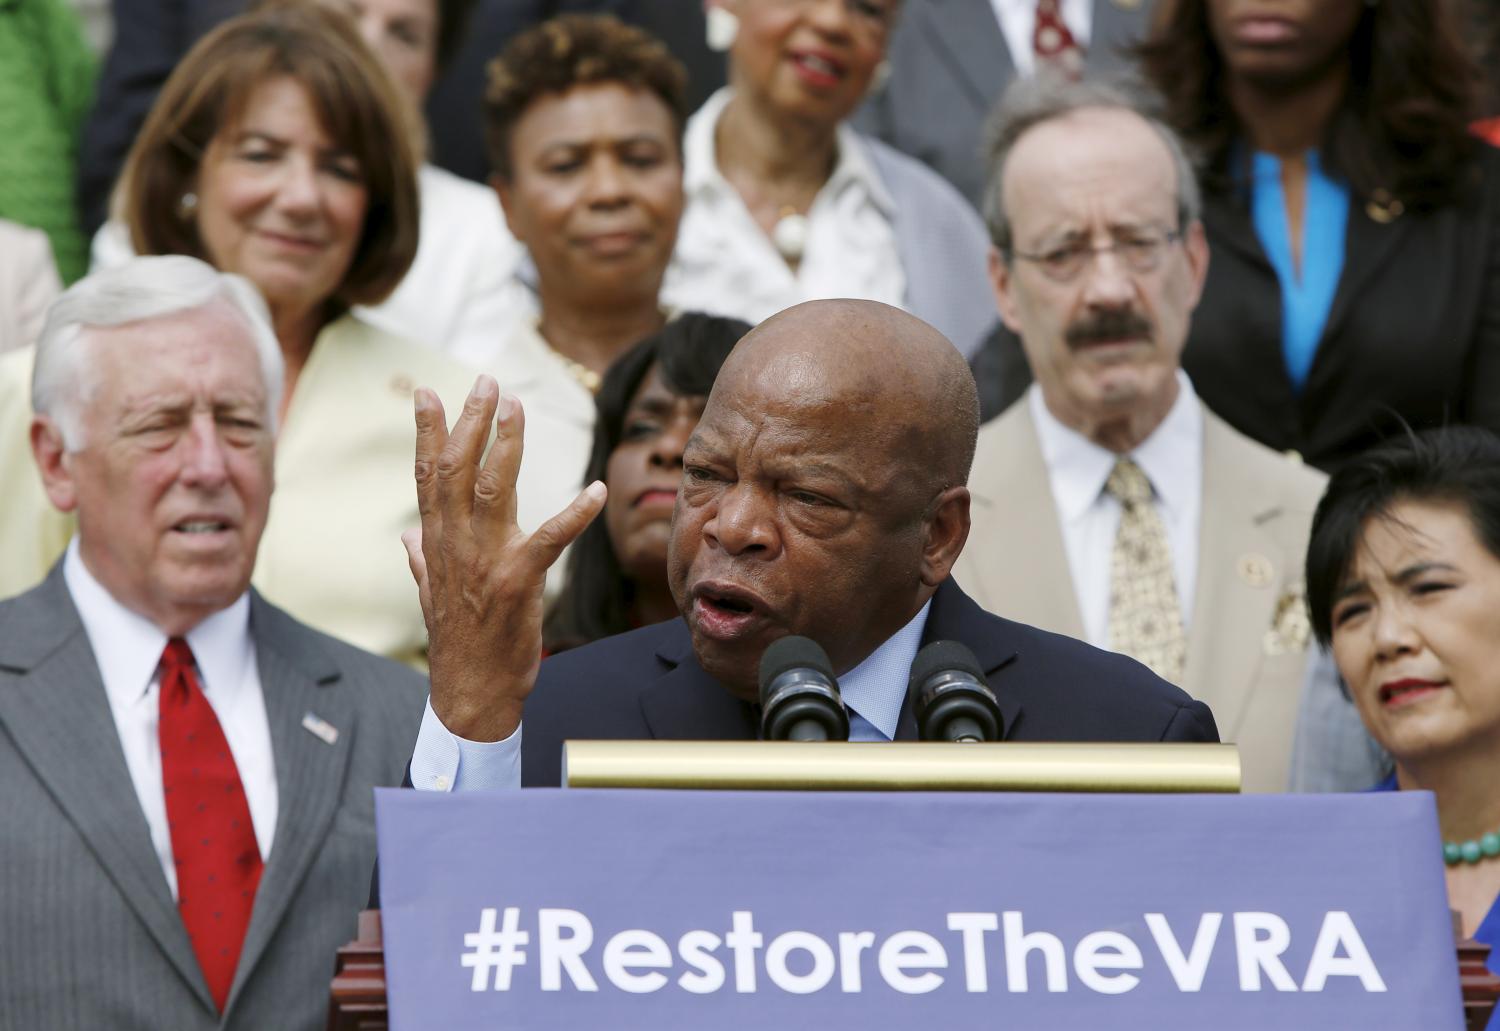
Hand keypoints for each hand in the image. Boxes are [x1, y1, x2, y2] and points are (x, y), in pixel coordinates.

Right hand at [407, 376, 605, 740]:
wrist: (470, 693)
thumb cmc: (460, 644)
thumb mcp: (433, 595)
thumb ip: (422, 559)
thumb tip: (407, 535)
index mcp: (437, 543)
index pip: (427, 475)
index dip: (426, 431)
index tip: (427, 391)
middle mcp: (455, 544)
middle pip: (457, 468)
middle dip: (471, 420)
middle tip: (486, 381)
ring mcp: (486, 560)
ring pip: (493, 487)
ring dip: (507, 443)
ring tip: (517, 405)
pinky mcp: (519, 581)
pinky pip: (549, 539)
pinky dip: (575, 513)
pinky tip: (596, 491)